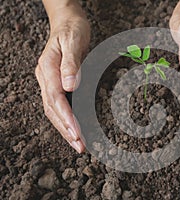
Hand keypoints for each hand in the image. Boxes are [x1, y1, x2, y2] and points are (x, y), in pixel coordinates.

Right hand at [35, 3, 89, 152]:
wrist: (68, 23)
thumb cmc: (72, 30)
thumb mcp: (73, 41)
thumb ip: (71, 64)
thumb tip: (69, 86)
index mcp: (47, 68)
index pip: (55, 98)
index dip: (66, 116)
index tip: (77, 131)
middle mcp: (46, 78)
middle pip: (52, 109)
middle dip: (66, 129)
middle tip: (79, 146)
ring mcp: (50, 82)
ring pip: (55, 111)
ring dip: (66, 128)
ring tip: (78, 144)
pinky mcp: (58, 84)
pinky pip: (60, 105)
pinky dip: (68, 119)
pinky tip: (75, 129)